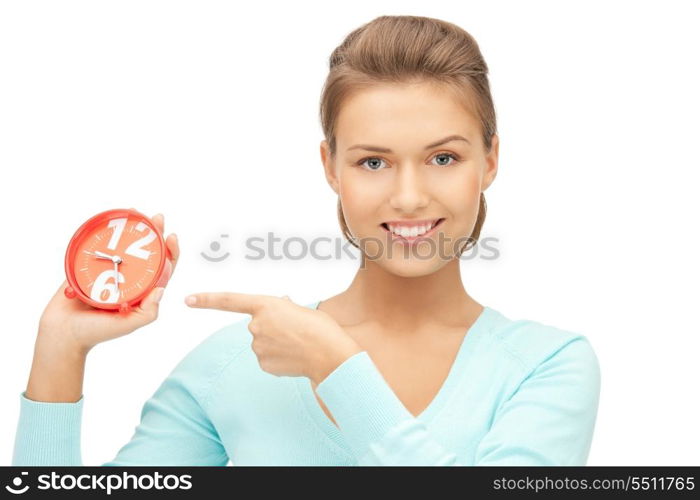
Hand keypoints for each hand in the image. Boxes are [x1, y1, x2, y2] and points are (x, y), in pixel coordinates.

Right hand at [38, 213, 179, 353]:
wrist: (62, 331)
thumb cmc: (96, 331)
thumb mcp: (128, 324)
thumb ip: (148, 311)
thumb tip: (162, 289)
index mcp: (142, 291)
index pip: (163, 270)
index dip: (170, 253)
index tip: (170, 239)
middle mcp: (129, 279)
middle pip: (147, 253)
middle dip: (155, 235)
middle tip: (158, 218)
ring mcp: (110, 271)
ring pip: (125, 247)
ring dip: (133, 230)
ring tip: (139, 213)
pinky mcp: (91, 266)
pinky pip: (102, 248)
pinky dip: (107, 234)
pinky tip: (112, 222)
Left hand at [184, 293, 362, 382]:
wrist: (331, 356)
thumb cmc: (321, 329)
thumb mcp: (302, 309)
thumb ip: (283, 308)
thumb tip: (279, 307)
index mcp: (266, 305)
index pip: (229, 300)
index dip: (207, 300)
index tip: (188, 299)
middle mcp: (256, 325)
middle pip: (257, 325)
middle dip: (272, 327)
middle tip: (296, 330)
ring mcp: (258, 347)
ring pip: (263, 343)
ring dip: (277, 343)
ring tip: (299, 344)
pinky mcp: (263, 365)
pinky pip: (267, 359)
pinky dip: (279, 358)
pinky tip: (294, 358)